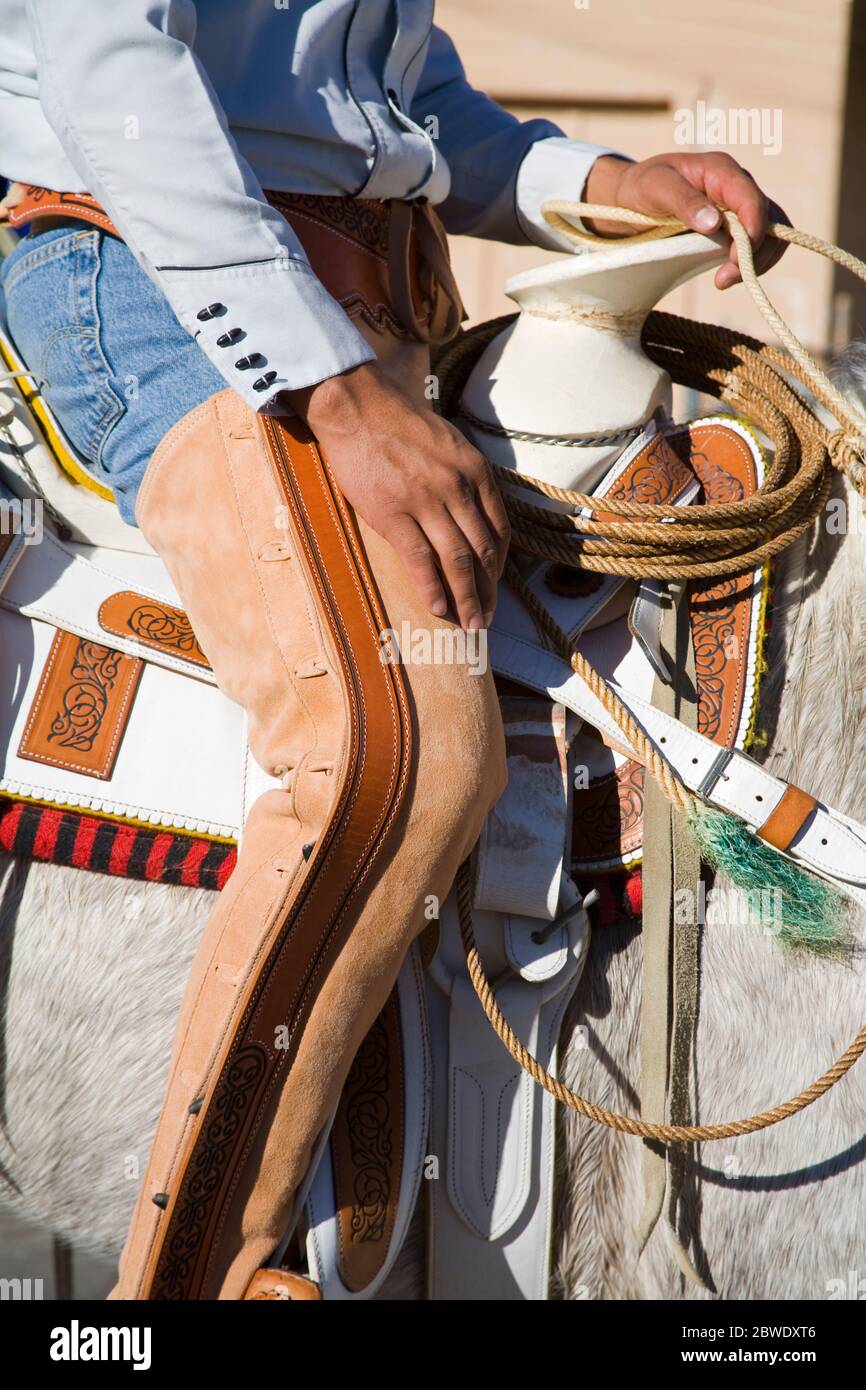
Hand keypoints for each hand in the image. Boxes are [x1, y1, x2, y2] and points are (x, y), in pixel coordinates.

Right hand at [286, 363, 509, 630]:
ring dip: (467, 598)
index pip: (499, 530)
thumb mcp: (451, 445)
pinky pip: (420, 559)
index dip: (500, 566)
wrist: (359, 407)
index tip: (495, 587)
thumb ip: (467, 480)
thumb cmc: (402, 426)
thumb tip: (475, 518)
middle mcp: (458, 489)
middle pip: (483, 551)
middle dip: (488, 590)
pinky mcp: (394, 514)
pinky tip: (439, 609)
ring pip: (457, 560)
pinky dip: (433, 588)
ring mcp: (426, 502)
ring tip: (471, 623)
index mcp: (476, 472)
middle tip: (488, 618)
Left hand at [583, 152, 788, 290]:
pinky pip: (757, 244)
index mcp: (721, 171)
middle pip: (767, 219)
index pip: (751, 199)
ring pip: (769, 233)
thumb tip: (714, 223)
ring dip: (755, 261)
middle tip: (723, 279)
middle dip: (753, 252)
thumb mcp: (655, 188)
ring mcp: (738, 206)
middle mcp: (736, 186)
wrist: (632, 197)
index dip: (752, 230)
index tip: (733, 260)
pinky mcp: (733, 227)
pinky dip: (750, 262)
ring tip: (723, 280)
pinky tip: (726, 274)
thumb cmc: (642, 186)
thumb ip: (684, 201)